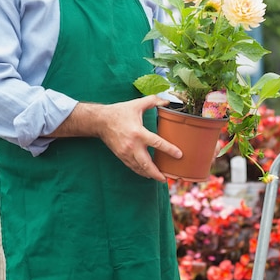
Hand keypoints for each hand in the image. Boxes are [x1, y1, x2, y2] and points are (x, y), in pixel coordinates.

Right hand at [49, 96, 181, 181]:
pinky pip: (133, 167)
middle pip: (147, 164)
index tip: (179, 155)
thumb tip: (166, 101)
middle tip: (166, 178)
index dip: (169, 150)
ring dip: (150, 174)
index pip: (157, 143)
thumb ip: (152, 101)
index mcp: (138, 132)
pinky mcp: (121, 156)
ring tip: (160, 178)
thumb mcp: (136, 104)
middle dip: (157, 173)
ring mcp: (126, 153)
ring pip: (139, 168)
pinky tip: (147, 173)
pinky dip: (141, 171)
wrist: (100, 121)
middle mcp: (132, 145)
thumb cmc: (119, 112)